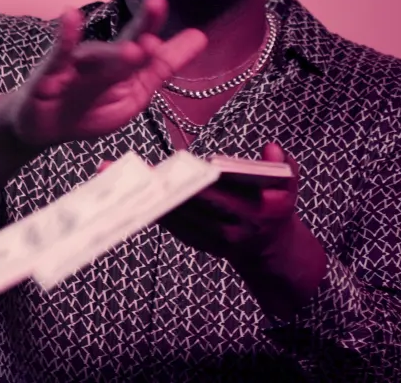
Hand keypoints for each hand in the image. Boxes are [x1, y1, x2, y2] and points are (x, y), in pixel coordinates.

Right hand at [9, 0, 206, 147]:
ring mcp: (75, 65)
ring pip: (97, 57)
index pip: (148, 48)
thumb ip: (163, 66)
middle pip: (124, 42)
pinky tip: (70, 16)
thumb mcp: (133, 94)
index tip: (197, 34)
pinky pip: (59, 55)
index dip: (171, 42)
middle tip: (158, 6)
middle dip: (142, 26)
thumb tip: (200, 36)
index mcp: (123, 66)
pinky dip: (65, 37)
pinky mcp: (49, 75)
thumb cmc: (89, 108)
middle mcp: (101, 59)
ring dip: (114, 53)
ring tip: (135, 49)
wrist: (43, 128)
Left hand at [99, 143, 327, 316]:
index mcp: (251, 211)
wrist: (271, 251)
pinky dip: (146, 208)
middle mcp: (226, 227)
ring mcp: (207, 237)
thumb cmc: (278, 208)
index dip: (192, 180)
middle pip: (183, 205)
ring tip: (111, 176)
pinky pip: (167, 224)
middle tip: (123, 170)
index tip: (171, 165)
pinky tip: (124, 192)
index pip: (216, 194)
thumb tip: (270, 149)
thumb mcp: (290, 185)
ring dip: (141, 197)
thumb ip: (283, 167)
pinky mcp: (193, 239)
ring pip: (170, 216)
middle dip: (153, 187)